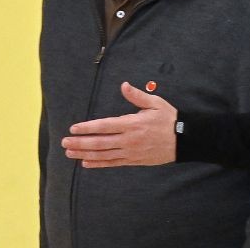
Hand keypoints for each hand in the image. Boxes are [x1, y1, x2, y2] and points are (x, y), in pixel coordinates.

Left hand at [62, 82, 177, 167]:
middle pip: (99, 143)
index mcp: (132, 124)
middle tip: (64, 142)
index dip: (87, 128)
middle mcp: (129, 140)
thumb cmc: (169, 119)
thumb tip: (123, 86)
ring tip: (70, 153)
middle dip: (79, 143)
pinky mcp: (134, 160)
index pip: (104, 126)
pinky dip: (98, 164)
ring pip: (103, 155)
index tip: (73, 129)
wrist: (184, 139)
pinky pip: (112, 163)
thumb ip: (137, 96)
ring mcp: (130, 152)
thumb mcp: (156, 103)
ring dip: (84, 154)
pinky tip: (86, 163)